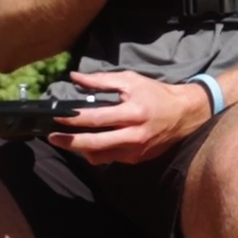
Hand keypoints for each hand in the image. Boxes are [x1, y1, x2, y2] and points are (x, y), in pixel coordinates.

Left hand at [46, 70, 210, 164]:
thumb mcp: (130, 81)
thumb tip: (75, 78)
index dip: (74, 119)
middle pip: (96, 144)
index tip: (57, 117)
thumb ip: (101, 81)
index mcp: (133, 114)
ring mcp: (136, 151)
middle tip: (53, 138)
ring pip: (101, 156)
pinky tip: (90, 141)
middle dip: (71, 142)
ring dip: (82, 149)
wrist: (185, 115)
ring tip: (67, 140)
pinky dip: (98, 151)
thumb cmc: (156, 94)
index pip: (97, 119)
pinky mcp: (137, 159)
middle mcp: (135, 136)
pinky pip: (111, 158)